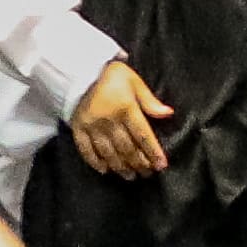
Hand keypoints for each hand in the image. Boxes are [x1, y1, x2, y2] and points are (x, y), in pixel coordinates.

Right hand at [67, 56, 176, 179]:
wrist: (80, 71)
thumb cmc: (111, 75)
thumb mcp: (134, 81)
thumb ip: (150, 101)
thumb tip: (168, 114)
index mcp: (125, 108)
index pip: (142, 136)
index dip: (153, 152)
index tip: (161, 165)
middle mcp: (108, 120)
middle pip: (127, 148)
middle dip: (139, 163)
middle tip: (147, 173)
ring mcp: (92, 126)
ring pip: (109, 153)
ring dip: (121, 167)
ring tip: (130, 176)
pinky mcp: (78, 129)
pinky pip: (86, 150)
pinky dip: (95, 162)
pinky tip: (105, 170)